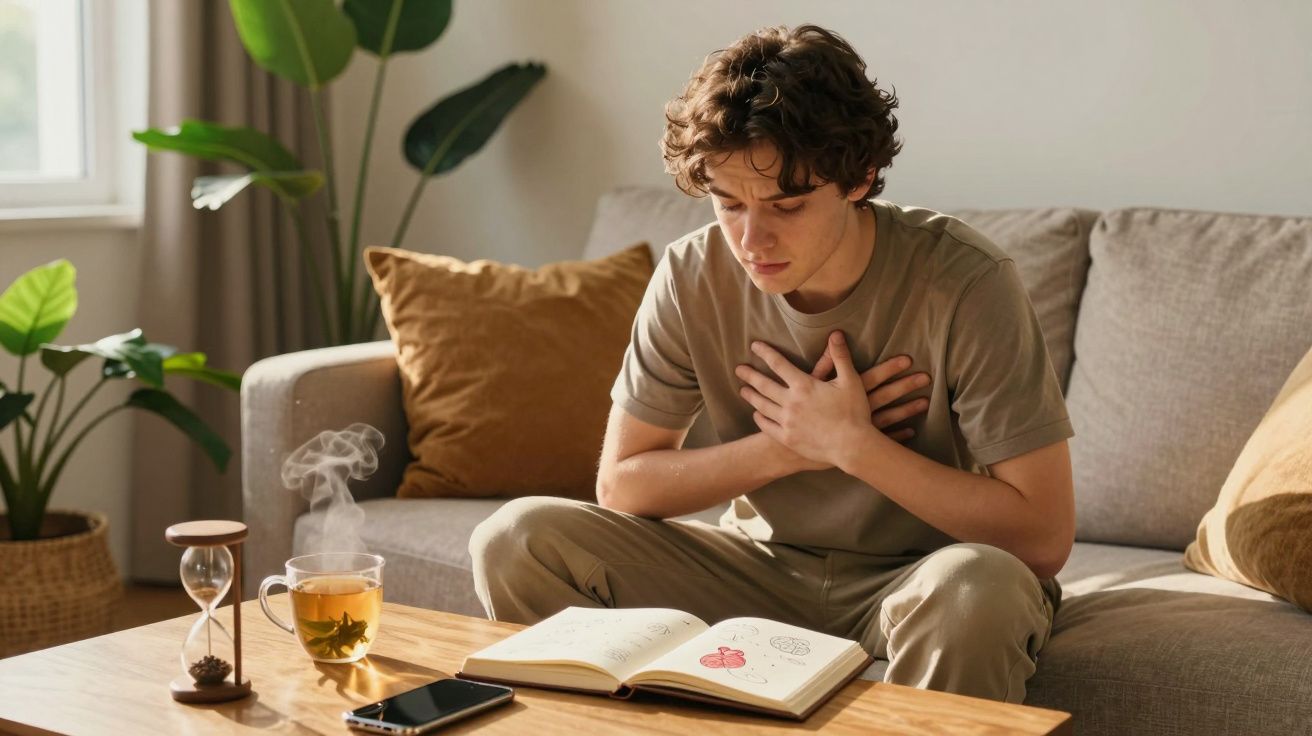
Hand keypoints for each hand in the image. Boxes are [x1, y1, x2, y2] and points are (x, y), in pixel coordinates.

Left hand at [736, 332, 888, 468]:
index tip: (754, 346)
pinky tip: (756, 415)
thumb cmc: (854, 412)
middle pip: (763, 385)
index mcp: (804, 385)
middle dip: (750, 375)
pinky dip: (759, 419)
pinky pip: (767, 427)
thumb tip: (835, 333)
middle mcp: (790, 402)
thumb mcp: (850, 381)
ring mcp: (787, 422)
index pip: (778, 364)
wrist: (852, 446)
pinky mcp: (787, 439)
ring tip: (743, 390)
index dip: (765, 353)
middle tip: (738, 369)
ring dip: (751, 396)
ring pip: (762, 406)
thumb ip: (840, 357)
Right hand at [810, 345, 931, 442]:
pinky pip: (882, 439)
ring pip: (887, 418)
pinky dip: (896, 434)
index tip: (908, 359)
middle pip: (884, 396)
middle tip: (926, 378)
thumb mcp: (808, 386)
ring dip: (906, 410)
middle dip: (905, 386)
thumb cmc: (799, 414)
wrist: (791, 448)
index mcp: (844, 394)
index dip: (889, 368)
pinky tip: (911, 431)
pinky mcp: (856, 445)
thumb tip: (834, 337)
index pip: (871, 377)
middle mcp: (855, 411)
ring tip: (925, 402)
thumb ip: (824, 363)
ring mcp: (858, 429)